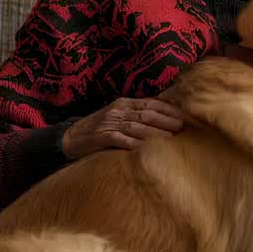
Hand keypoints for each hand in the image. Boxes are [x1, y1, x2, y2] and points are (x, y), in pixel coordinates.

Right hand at [60, 97, 183, 159]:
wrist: (70, 138)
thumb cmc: (99, 129)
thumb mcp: (117, 117)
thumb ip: (136, 116)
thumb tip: (164, 122)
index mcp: (123, 103)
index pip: (150, 103)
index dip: (168, 109)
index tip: (182, 116)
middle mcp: (118, 110)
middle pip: (146, 114)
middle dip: (165, 120)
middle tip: (181, 127)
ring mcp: (109, 123)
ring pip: (136, 126)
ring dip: (155, 133)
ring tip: (171, 139)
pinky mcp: (101, 137)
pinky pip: (121, 140)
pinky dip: (135, 144)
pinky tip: (147, 149)